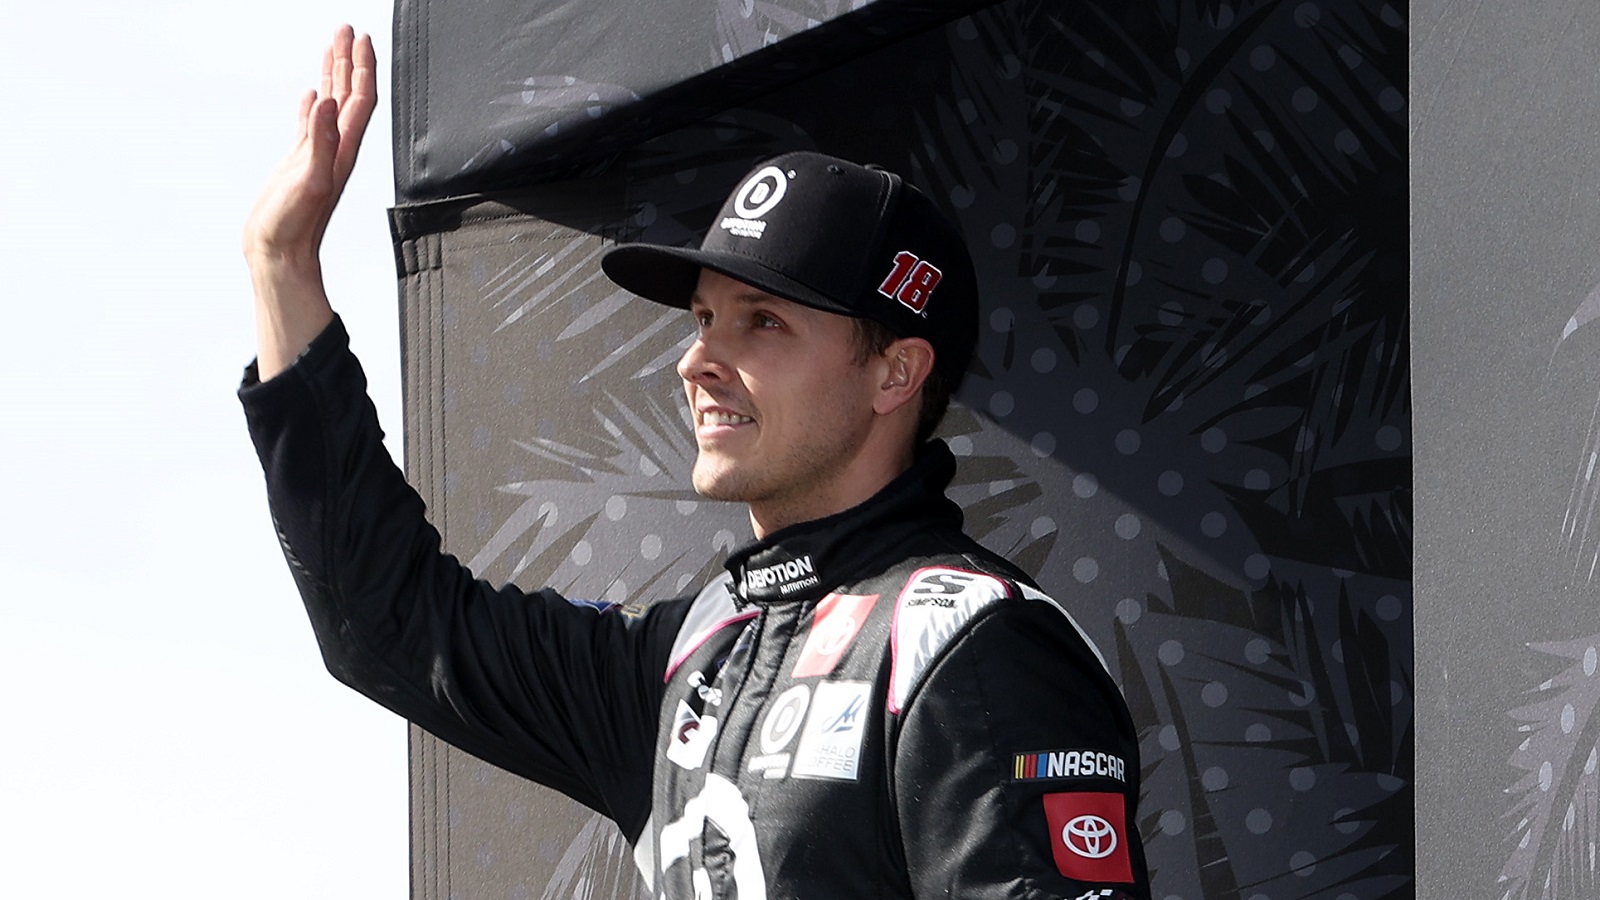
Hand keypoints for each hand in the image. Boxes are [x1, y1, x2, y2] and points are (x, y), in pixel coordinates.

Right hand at [244, 26, 376, 379]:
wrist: (279, 256)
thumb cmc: (293, 226)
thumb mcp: (308, 180)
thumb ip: (321, 142)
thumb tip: (330, 103)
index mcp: (342, 150)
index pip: (360, 99)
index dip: (362, 67)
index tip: (360, 37)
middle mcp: (335, 149)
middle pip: (350, 95)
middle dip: (350, 61)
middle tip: (348, 29)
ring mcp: (318, 155)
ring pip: (332, 106)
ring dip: (335, 75)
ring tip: (334, 46)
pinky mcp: (300, 165)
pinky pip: (311, 126)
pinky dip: (314, 106)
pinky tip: (312, 95)